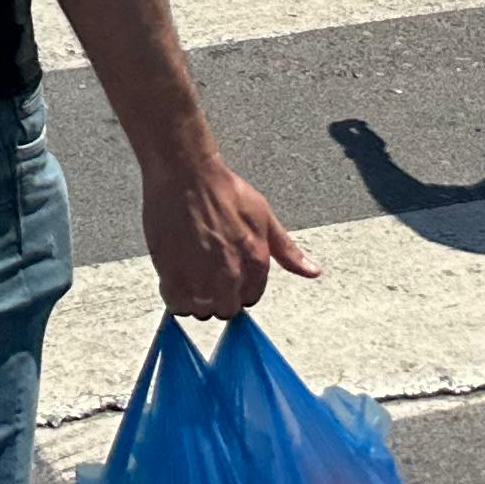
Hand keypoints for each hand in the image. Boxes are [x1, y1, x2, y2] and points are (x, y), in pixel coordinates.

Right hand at [143, 147, 317, 317]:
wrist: (186, 173)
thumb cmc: (223, 189)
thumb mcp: (263, 215)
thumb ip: (287, 250)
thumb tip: (312, 271)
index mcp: (256, 262)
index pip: (250, 298)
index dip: (237, 288)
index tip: (226, 276)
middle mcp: (230, 275)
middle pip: (225, 309)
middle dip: (217, 297)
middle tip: (204, 274)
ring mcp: (200, 277)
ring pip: (200, 310)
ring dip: (195, 299)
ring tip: (188, 275)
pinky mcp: (172, 273)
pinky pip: (176, 303)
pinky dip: (175, 296)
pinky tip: (174, 277)